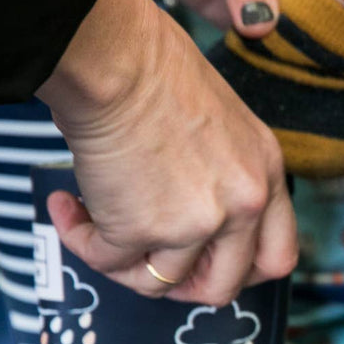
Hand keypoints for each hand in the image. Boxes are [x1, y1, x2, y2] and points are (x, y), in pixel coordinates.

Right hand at [37, 0, 296, 303]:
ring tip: (92, 220)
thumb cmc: (155, 67)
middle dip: (183, 285)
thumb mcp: (221, 122)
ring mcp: (196, 222)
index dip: (240, 271)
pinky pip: (106, 260)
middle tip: (148, 262)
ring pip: (161, 283)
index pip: (277, 257)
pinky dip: (80, 239)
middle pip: (225, 286)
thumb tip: (190, 213)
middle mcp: (242, 203)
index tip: (207, 262)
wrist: (115, 57)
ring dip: (123, 262)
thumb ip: (222, 173)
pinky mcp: (140, 230)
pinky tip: (66, 206)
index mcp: (267, 173)